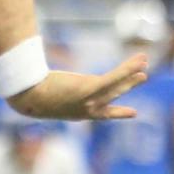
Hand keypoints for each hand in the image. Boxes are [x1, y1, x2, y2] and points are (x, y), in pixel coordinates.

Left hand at [5, 54, 146, 121]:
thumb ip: (49, 92)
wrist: (29, 97)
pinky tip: (140, 59)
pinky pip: (116, 76)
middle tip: (143, 77)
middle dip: (129, 85)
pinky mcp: (92, 87)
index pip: (103, 113)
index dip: (118, 112)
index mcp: (79, 113)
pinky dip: (129, 68)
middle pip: (114, 94)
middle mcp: (88, 109)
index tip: (133, 112)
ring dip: (132, 73)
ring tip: (145, 63)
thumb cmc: (30, 97)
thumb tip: (38, 82)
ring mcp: (92, 99)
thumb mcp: (44, 98)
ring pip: (117, 84)